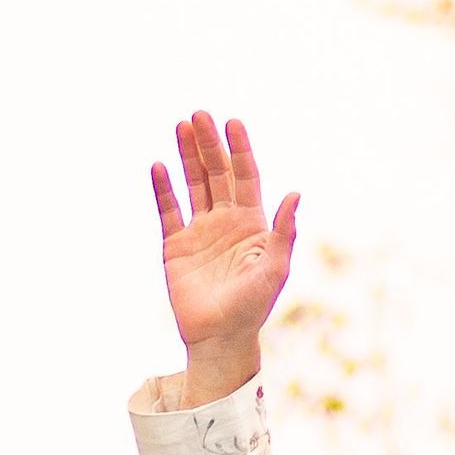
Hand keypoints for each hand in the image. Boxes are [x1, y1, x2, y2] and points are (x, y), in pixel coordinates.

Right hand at [151, 113, 298, 400]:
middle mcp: (225, 223)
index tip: (232, 122)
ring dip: (186, 156)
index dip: (240, 150)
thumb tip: (295, 193)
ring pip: (192, 185)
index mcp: (252, 225)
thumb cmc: (252, 308)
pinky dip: (163, 189)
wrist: (219, 339)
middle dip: (209, 144)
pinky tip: (159, 166)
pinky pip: (168, 210)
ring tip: (180, 125)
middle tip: (199, 115)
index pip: (245, 177)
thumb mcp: (274, 269)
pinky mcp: (175, 246)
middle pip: (216, 173)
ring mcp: (199, 232)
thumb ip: (284, 232)